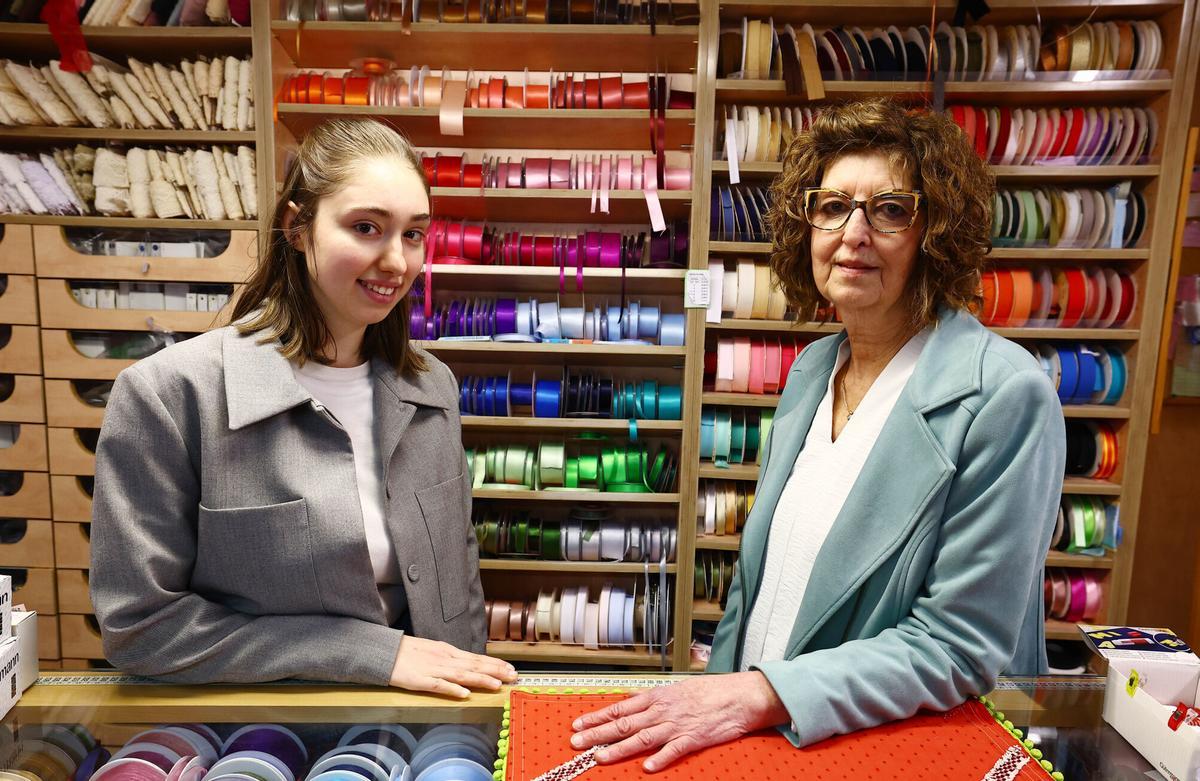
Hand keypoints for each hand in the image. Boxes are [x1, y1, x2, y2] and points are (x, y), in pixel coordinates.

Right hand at [389, 635, 516, 696]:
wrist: (385, 651)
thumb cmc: (408, 652)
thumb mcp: (434, 650)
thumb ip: (451, 659)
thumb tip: (469, 665)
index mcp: (448, 652)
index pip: (476, 658)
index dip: (494, 664)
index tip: (510, 669)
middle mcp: (444, 659)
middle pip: (474, 665)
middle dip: (495, 671)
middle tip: (513, 676)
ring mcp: (433, 670)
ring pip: (462, 675)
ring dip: (481, 679)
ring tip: (496, 685)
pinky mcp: (420, 681)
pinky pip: (438, 686)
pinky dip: (452, 689)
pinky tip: (464, 694)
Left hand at [569, 672, 788, 771]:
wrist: (738, 695)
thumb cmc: (708, 692)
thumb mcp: (675, 688)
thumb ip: (652, 697)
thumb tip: (632, 698)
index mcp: (657, 698)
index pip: (620, 708)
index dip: (597, 717)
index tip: (578, 723)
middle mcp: (662, 711)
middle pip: (624, 723)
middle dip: (598, 733)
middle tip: (576, 741)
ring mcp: (676, 725)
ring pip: (643, 737)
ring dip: (620, 748)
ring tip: (600, 757)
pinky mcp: (693, 739)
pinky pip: (674, 750)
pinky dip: (660, 758)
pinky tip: (647, 767)